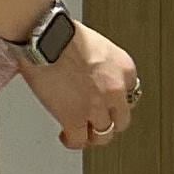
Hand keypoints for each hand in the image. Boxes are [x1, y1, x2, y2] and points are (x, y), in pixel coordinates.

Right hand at [19, 22, 138, 150]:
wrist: (44, 37)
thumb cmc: (61, 32)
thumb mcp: (94, 43)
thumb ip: (99, 64)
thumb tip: (88, 75)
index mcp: (124, 68)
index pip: (129, 94)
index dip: (113, 101)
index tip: (104, 103)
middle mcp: (115, 90)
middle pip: (121, 120)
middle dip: (108, 122)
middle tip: (95, 122)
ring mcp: (96, 107)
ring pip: (104, 135)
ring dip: (92, 135)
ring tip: (81, 132)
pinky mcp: (75, 118)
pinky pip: (79, 140)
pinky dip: (72, 141)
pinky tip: (66, 136)